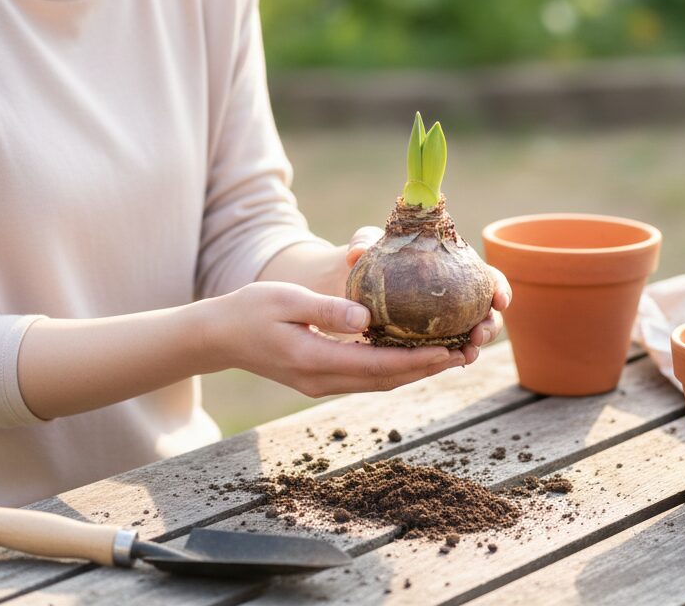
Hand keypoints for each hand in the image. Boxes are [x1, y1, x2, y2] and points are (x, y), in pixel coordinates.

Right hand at [203, 281, 465, 395]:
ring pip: (378, 382)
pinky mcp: (320, 377)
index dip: (416, 360)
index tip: (449, 351)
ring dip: (415, 372)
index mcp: (314, 361)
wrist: (219, 336)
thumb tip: (366, 318)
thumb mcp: (285, 300)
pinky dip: (394, 368)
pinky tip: (413, 355)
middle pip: (385, 379)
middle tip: (465, 355)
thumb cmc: (250, 310)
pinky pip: (366, 377)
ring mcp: (320, 383)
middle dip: (427, 369)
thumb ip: (325, 309)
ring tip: (451, 356)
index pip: (376, 365)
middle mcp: (321, 379)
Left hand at [345, 226, 511, 365]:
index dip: (499, 288)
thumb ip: (363, 242)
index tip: (499, 300)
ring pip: (470, 336)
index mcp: (454, 266)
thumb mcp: (365, 243)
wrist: (349, 282)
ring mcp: (444, 321)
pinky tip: (446, 363)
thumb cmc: (368, 255)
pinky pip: (444, 350)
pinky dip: (450, 358)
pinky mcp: (427, 340)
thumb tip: (356, 253)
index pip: (487, 277)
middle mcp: (455, 296)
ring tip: (465, 354)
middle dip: (490, 326)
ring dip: (474, 347)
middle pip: (486, 312)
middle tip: (477, 335)